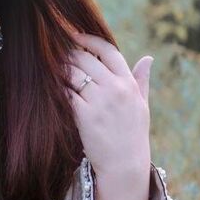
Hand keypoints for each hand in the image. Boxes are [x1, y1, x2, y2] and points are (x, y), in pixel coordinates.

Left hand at [65, 32, 152, 176]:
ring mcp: (100, 101)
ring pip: (73, 74)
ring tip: (51, 68)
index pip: (109, 50)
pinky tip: (51, 87)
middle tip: (57, 53)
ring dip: (60, 69)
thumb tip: (148, 58)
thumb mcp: (142, 105)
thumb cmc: (133, 134)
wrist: (125, 164)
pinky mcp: (85, 115)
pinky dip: (57, 88)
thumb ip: (141, 80)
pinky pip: (66, 94)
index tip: (76, 36)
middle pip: (86, 59)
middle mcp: (115, 88)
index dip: (89, 40)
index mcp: (129, 83)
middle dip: (69, 54)